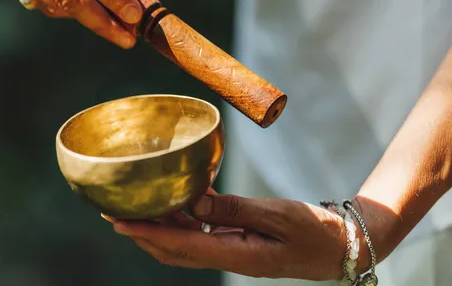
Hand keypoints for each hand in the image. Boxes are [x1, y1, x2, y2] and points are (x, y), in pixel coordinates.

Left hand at [107, 193, 350, 280]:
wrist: (343, 247)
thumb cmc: (315, 230)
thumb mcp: (276, 214)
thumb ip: (234, 209)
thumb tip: (194, 201)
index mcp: (237, 255)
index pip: (180, 245)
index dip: (146, 233)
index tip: (119, 222)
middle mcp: (230, 258)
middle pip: (174, 249)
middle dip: (144, 233)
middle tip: (117, 212)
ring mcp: (234, 253)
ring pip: (186, 244)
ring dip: (162, 228)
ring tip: (140, 207)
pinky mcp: (241, 245)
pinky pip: (204, 236)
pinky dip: (186, 221)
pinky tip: (181, 203)